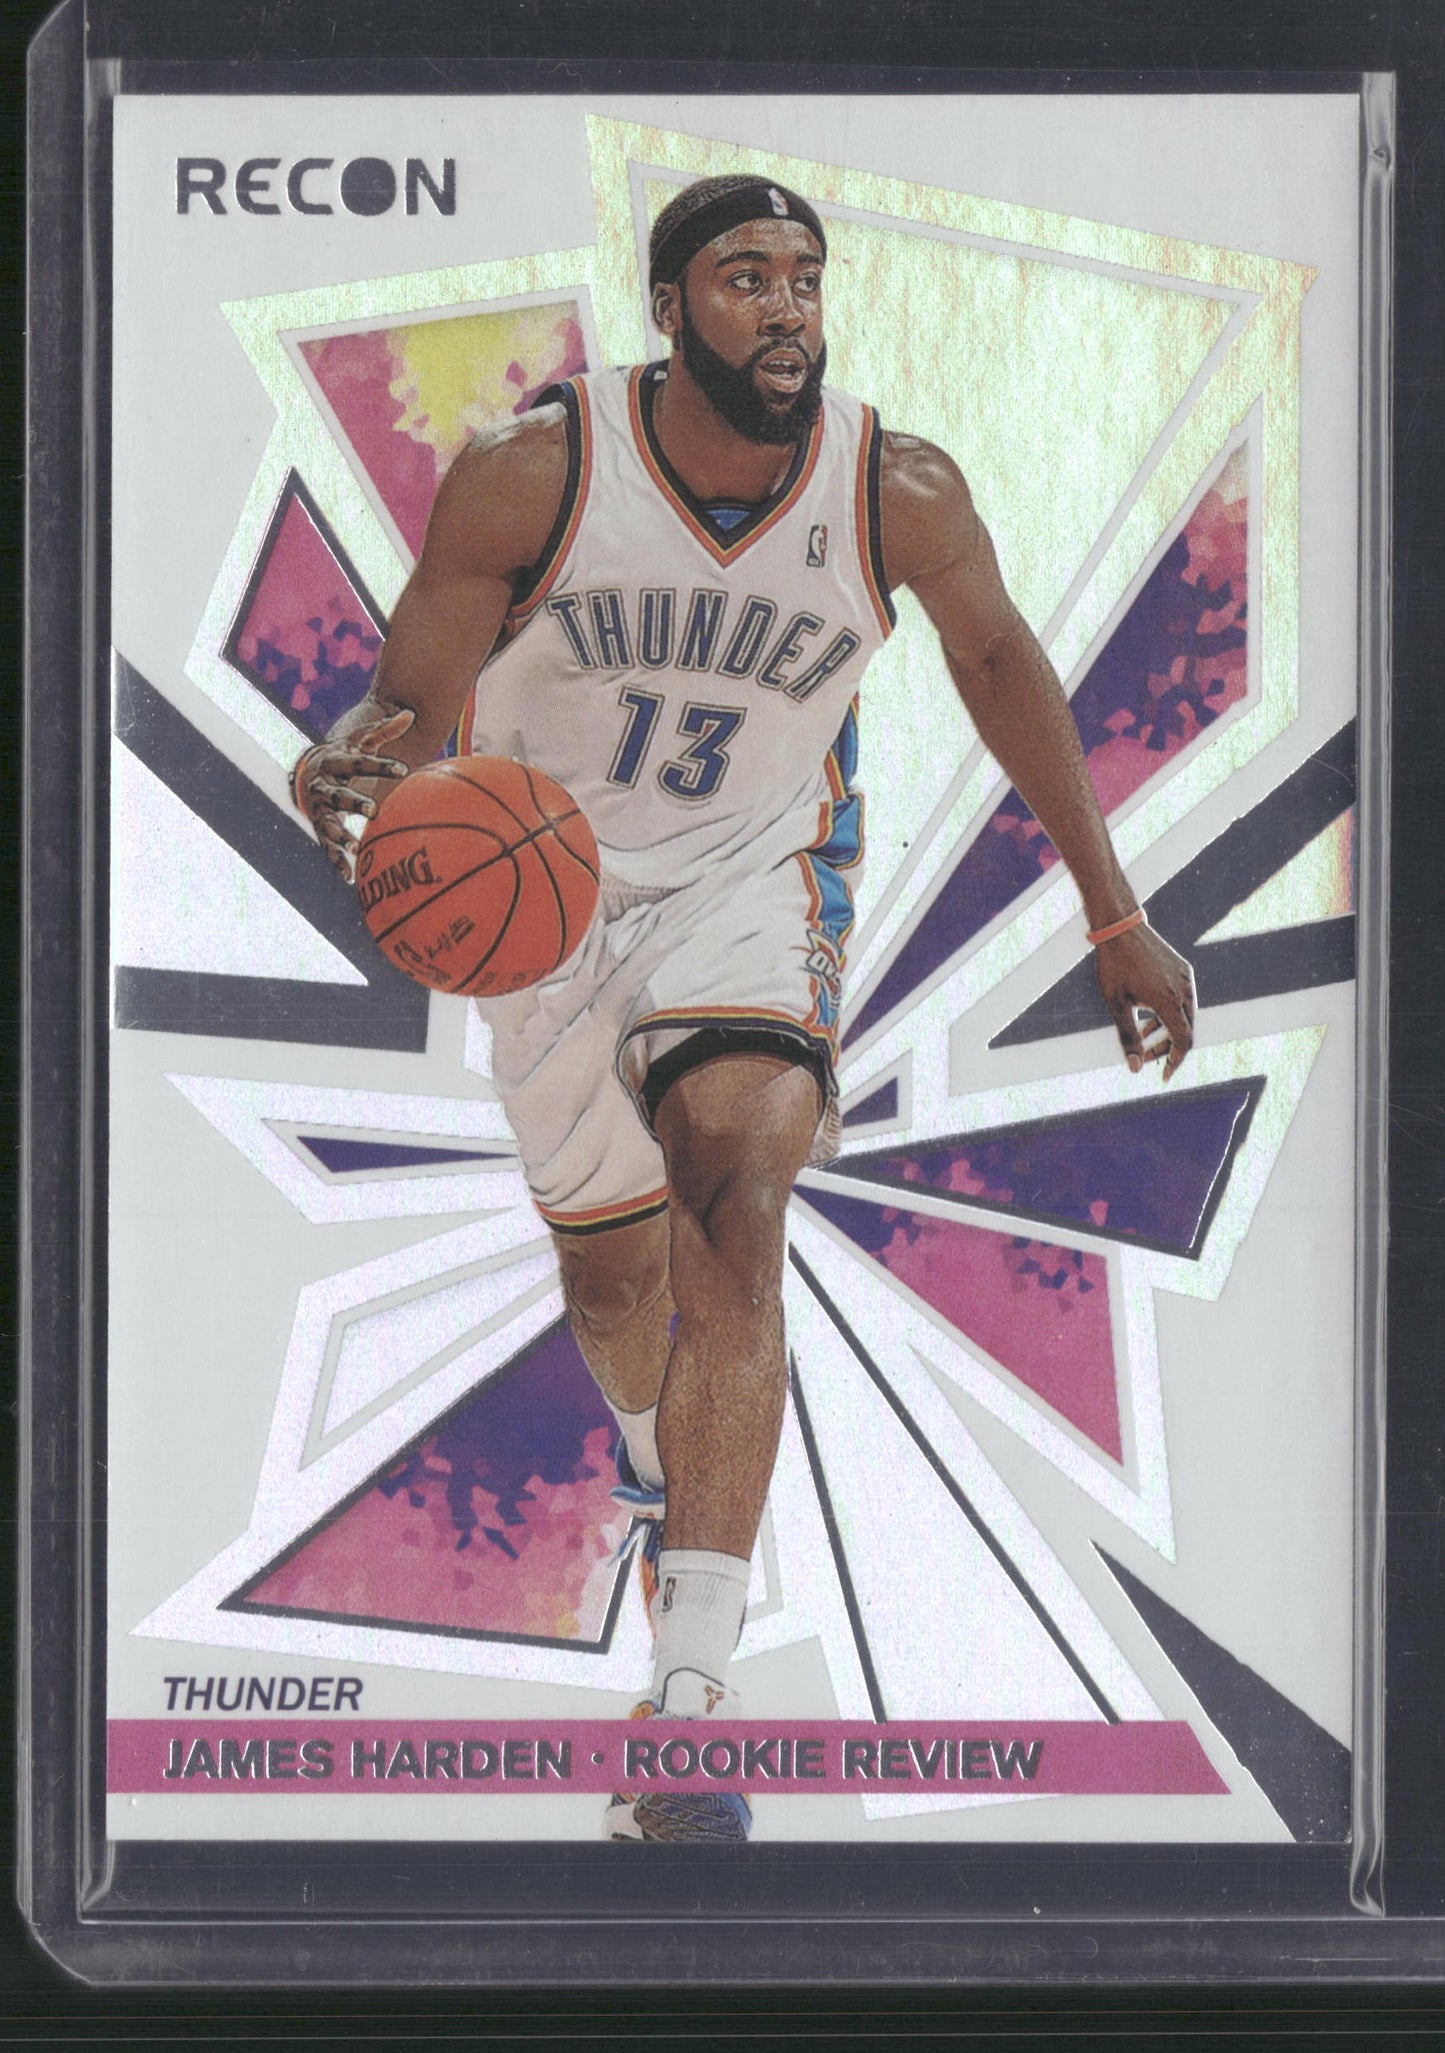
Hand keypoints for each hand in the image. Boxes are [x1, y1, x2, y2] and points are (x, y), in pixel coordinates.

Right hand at [293, 709, 414, 875]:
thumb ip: (384, 729)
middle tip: (374, 810)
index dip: (381, 765)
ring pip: (328, 823)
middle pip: (339, 794)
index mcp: (335, 761)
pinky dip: (336, 862)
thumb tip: (410, 713)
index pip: (360, 762)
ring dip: (341, 836)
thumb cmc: (343, 754)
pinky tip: (349, 878)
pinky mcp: (319, 827)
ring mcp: (319, 808)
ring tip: (356, 848)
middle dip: (355, 802)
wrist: (307, 771)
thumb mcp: (360, 739)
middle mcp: (323, 785)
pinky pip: (326, 847)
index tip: (404, 770)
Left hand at [1095, 922, 1195, 1081]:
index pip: (1184, 1042)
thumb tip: (1135, 1068)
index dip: (1175, 1062)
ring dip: (1168, 1030)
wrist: (1121, 928)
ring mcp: (1186, 978)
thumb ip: (1128, 1037)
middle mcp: (1184, 990)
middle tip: (1146, 1056)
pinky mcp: (1184, 969)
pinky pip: (1184, 998)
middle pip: (1187, 1031)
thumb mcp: (1116, 1005)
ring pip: (1186, 1015)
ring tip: (1144, 1036)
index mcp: (1169, 1001)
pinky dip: (1171, 1012)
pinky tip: (1150, 1014)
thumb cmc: (1114, 966)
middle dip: (1168, 1048)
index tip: (1165, 1076)